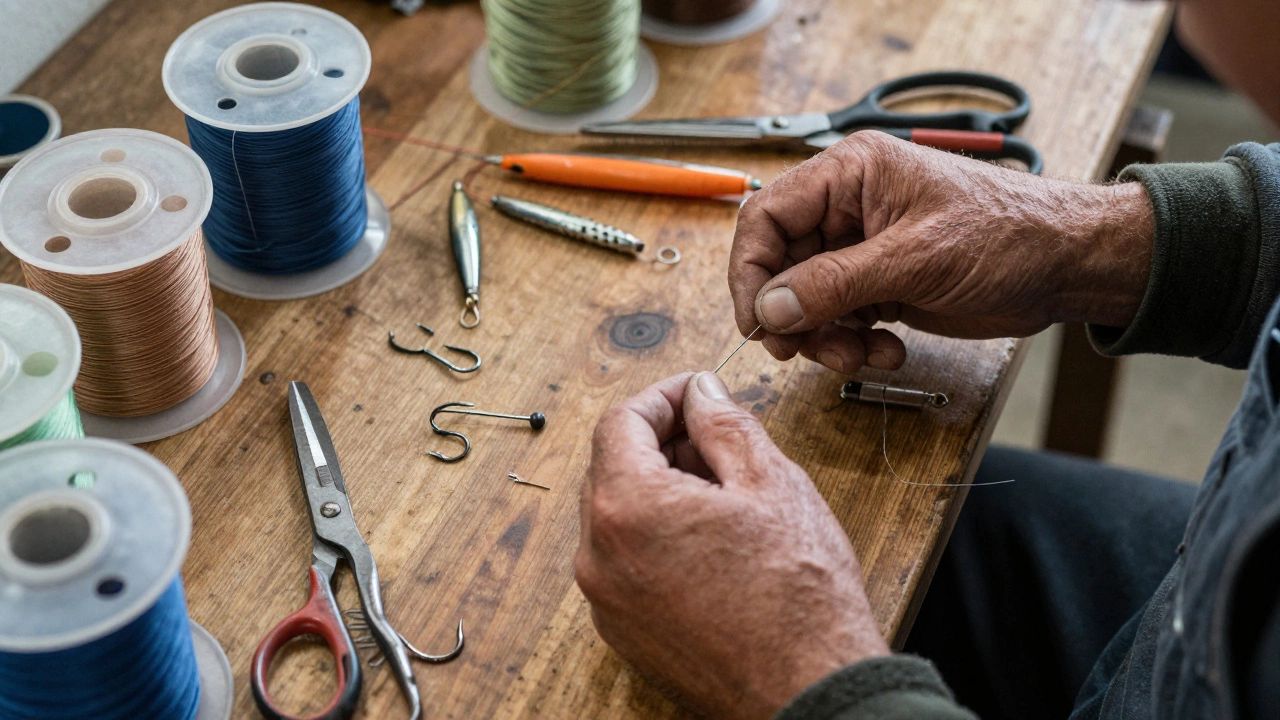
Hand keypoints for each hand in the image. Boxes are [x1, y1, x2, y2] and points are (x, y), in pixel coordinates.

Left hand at [575, 372, 887, 718]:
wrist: (812, 690)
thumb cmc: (799, 595)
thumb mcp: (770, 482)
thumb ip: (724, 423)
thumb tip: (702, 392)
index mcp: (627, 508)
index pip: (620, 422)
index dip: (662, 397)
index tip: (697, 394)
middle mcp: (599, 557)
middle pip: (612, 468)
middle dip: (661, 441)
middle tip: (717, 436)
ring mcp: (607, 601)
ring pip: (618, 516)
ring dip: (660, 488)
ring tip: (724, 491)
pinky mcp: (624, 632)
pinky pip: (626, 562)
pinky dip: (657, 536)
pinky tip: (711, 539)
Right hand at [728, 130, 1153, 373]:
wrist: (1067, 266)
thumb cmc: (1008, 234)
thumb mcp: (915, 259)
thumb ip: (835, 284)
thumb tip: (770, 307)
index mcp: (849, 174)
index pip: (766, 217)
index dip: (750, 271)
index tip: (756, 320)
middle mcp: (848, 208)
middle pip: (779, 266)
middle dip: (792, 314)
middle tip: (804, 350)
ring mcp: (863, 249)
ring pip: (805, 301)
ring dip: (824, 338)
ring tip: (858, 355)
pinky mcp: (880, 284)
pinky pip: (839, 320)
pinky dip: (853, 344)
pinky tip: (888, 350)